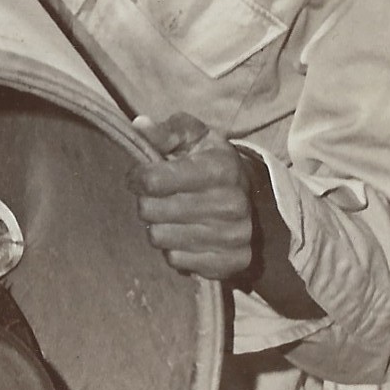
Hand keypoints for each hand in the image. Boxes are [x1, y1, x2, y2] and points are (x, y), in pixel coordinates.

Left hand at [132, 112, 255, 279]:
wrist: (252, 197)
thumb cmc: (211, 163)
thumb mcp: (194, 137)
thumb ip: (166, 131)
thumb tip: (139, 127)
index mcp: (221, 169)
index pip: (153, 180)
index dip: (138, 177)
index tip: (140, 176)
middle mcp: (231, 204)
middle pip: (151, 211)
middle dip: (147, 203)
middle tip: (159, 198)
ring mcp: (234, 236)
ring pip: (159, 238)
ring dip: (159, 227)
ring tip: (172, 217)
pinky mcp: (231, 262)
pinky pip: (176, 261)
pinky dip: (174, 250)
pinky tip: (186, 235)